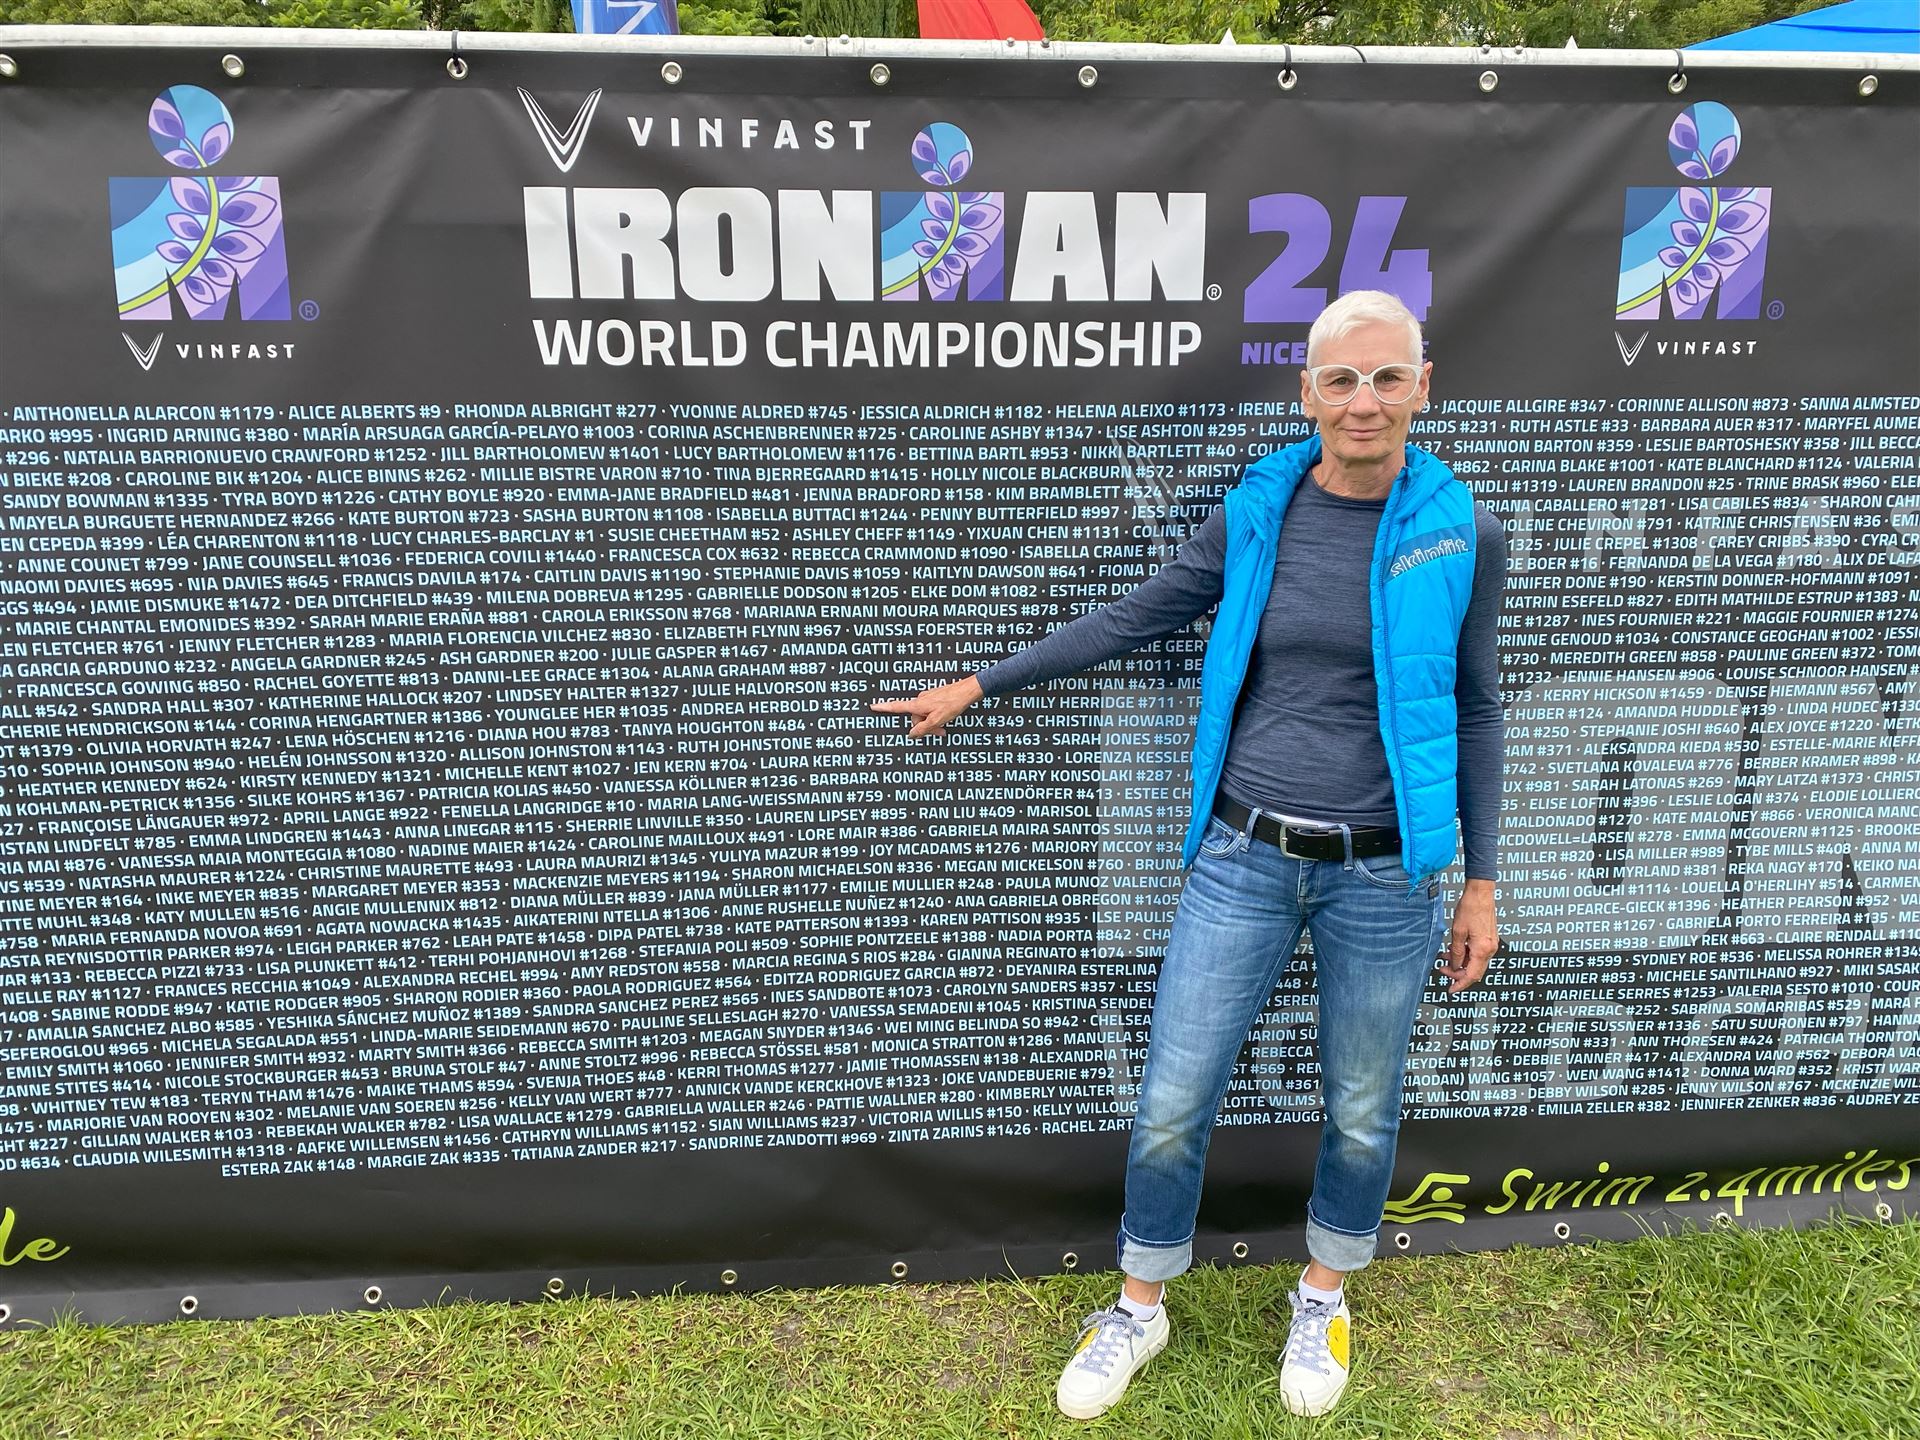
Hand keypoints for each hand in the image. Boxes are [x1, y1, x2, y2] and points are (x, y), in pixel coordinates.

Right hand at [870, 676, 984, 737]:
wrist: (968, 690)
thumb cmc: (954, 703)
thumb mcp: (938, 720)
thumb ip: (923, 729)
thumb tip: (911, 734)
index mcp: (918, 704)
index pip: (896, 707)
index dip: (884, 707)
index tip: (873, 706)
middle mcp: (921, 699)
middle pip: (915, 718)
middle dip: (925, 727)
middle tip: (940, 732)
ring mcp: (929, 697)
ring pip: (925, 715)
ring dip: (933, 724)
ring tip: (945, 727)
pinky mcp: (937, 697)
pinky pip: (932, 711)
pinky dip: (937, 718)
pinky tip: (947, 718)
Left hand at [1439, 879, 1496, 993]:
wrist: (1481, 893)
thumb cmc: (1470, 908)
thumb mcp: (1457, 932)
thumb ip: (1456, 952)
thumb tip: (1454, 965)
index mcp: (1483, 949)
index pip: (1472, 975)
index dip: (1460, 984)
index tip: (1451, 989)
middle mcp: (1490, 949)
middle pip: (1474, 971)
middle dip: (1458, 973)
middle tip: (1443, 969)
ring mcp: (1491, 944)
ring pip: (1475, 962)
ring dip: (1460, 963)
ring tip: (1445, 957)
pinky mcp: (1489, 939)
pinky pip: (1477, 953)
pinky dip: (1466, 955)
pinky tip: (1454, 949)